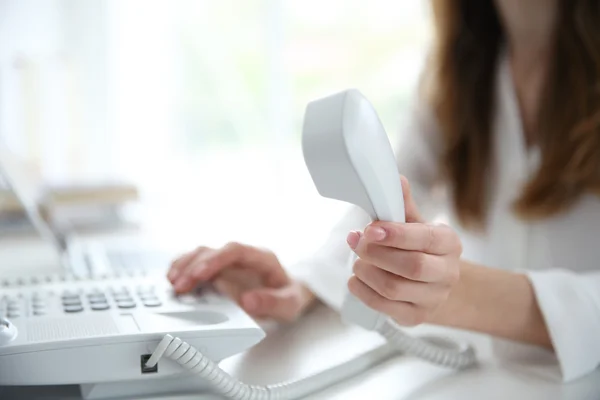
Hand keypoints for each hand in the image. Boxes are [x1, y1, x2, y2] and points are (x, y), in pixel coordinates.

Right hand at [166, 243, 314, 321]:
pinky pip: (197, 263)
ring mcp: (228, 261)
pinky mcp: (218, 270)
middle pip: (213, 250)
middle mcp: (242, 256)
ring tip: (172, 282)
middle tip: (179, 286)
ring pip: (201, 253)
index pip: (235, 250)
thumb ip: (272, 302)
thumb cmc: (288, 297)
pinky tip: (172, 278)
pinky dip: (183, 268)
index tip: (199, 274)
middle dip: (193, 266)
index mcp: (261, 258)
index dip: (215, 260)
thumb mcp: (289, 304)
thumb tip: (249, 301)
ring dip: (184, 265)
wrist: (287, 295)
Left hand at [346, 176, 461, 325]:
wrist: (436, 284)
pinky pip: (386, 308)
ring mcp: (433, 298)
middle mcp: (447, 273)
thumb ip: (402, 205)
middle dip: (376, 253)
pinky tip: (356, 280)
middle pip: (411, 266)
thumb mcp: (416, 224)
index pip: (425, 238)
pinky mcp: (416, 317)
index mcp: (449, 243)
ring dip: (367, 272)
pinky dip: (364, 293)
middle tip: (356, 242)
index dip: (396, 234)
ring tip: (356, 261)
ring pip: (394, 288)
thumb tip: (395, 179)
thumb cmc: (421, 249)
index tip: (370, 228)